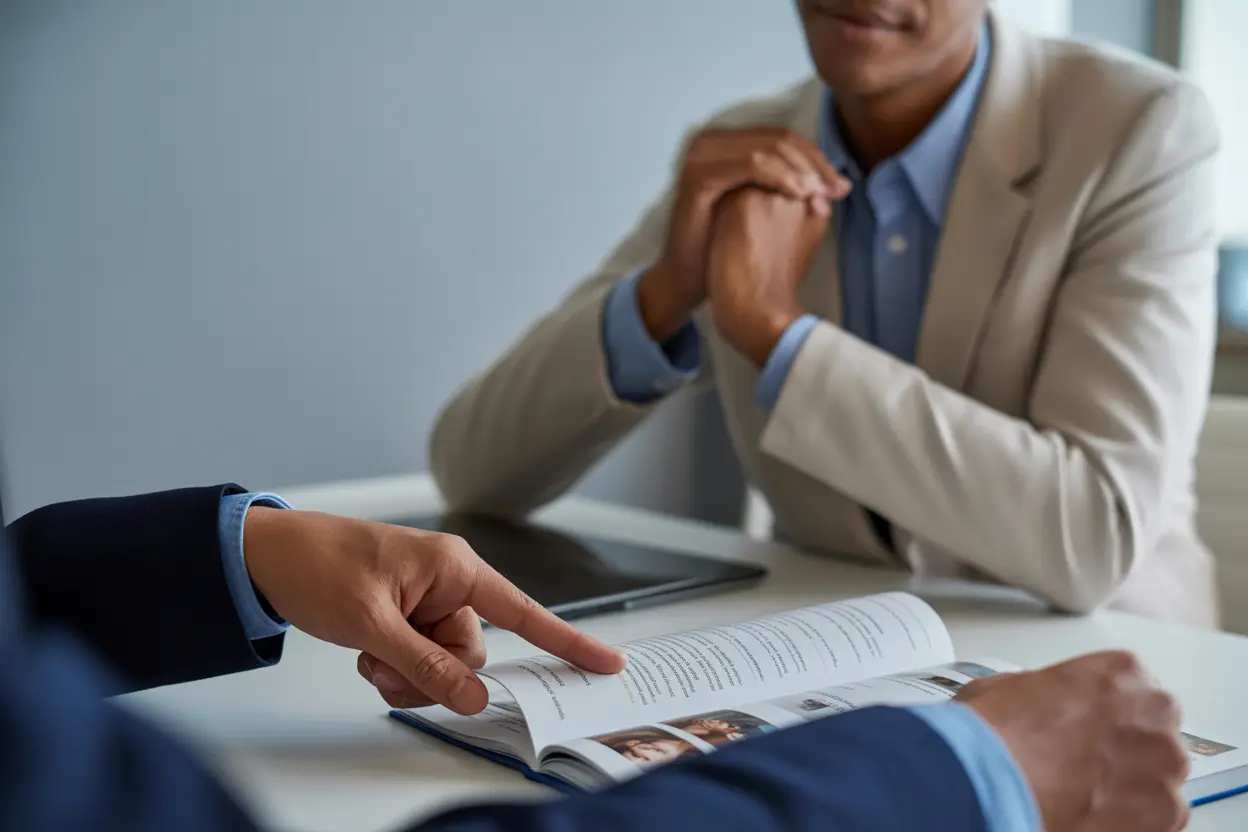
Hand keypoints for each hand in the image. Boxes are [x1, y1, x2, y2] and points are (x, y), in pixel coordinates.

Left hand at [243, 508, 626, 713]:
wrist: (266, 557)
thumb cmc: (317, 566)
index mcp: (454, 568)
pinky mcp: (408, 617)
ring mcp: (427, 601)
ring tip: (368, 655)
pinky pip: (422, 660)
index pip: (522, 611)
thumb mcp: (372, 623)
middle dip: (433, 671)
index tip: (607, 662)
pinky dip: (395, 668)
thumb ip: (426, 663)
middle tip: (385, 664)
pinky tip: (365, 654)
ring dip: (408, 674)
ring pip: (446, 664)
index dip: (567, 641)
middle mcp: (448, 583)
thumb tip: (474, 698)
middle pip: (474, 653)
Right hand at [638, 128, 849, 341]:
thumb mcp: (764, 209)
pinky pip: (750, 165)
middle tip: (838, 190)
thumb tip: (840, 181)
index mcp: (728, 143)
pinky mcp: (698, 174)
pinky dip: (780, 177)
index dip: (817, 159)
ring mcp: (702, 155)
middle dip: (814, 164)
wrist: (690, 277)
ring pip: (767, 147)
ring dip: (801, 169)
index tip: (842, 187)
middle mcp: (712, 141)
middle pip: (777, 138)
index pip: (782, 138)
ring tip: (821, 193)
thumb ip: (793, 188)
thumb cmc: (728, 247)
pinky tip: (800, 194)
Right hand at [958, 651, 1188, 831]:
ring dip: (1130, 787)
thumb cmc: (1002, 734)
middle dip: (1125, 750)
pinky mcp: (1169, 812)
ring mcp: (1166, 764)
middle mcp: (1155, 712)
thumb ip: (1045, 692)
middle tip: (1085, 765)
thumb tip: (1036, 705)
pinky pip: (1160, 818)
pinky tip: (1094, 815)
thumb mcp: (1009, 686)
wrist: (1000, 783)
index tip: (1087, 728)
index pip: (1131, 689)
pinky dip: (1133, 822)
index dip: (1103, 713)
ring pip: (1158, 777)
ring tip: (1086, 796)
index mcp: (1123, 672)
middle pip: (1151, 733)